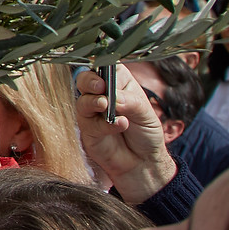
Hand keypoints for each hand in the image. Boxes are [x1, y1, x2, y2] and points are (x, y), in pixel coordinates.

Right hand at [76, 67, 176, 204]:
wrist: (143, 163)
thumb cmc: (146, 134)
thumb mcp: (146, 114)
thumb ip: (130, 102)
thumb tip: (112, 97)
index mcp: (119, 84)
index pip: (106, 67)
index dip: (102, 65)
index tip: (103, 69)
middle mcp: (102, 95)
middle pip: (85, 79)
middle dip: (89, 81)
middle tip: (99, 87)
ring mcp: (93, 112)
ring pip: (82, 100)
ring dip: (93, 102)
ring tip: (107, 106)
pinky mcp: (87, 130)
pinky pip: (88, 123)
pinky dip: (103, 124)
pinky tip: (119, 125)